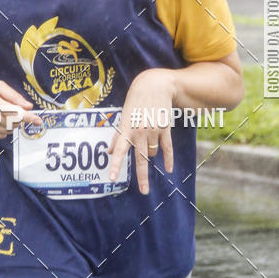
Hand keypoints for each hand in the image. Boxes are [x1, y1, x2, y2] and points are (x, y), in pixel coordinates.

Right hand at [0, 78, 41, 139]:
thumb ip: (14, 96)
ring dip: (11, 124)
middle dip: (19, 118)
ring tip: (3, 113)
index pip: (13, 112)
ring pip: (6, 131)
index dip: (28, 117)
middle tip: (15, 110)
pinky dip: (3, 130)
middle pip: (11, 123)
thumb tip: (28, 107)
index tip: (39, 121)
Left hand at [108, 69, 175, 194]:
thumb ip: (117, 136)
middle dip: (142, 176)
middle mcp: (139, 131)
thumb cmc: (134, 101)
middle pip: (140, 159)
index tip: (111, 178)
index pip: (119, 150)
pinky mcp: (164, 128)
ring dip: (150, 155)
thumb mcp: (123, 116)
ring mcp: (153, 131)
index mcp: (126, 128)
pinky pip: (167, 148)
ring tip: (147, 144)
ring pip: (152, 153)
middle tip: (144, 191)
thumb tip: (109, 152)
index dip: (115, 165)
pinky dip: (168, 159)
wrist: (154, 86)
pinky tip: (168, 168)